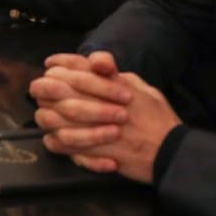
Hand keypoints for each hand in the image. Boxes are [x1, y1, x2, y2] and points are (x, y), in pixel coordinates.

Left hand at [31, 53, 179, 183]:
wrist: (173, 152)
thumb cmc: (158, 118)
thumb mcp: (141, 87)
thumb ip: (115, 75)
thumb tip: (95, 64)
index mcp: (111, 84)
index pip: (74, 67)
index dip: (58, 65)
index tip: (50, 66)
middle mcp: (99, 102)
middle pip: (53, 89)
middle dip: (44, 90)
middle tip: (43, 94)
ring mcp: (94, 127)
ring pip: (51, 118)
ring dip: (47, 116)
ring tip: (50, 117)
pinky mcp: (94, 151)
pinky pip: (62, 146)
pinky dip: (57, 142)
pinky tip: (58, 139)